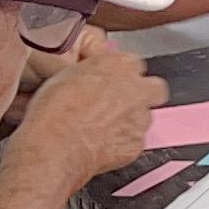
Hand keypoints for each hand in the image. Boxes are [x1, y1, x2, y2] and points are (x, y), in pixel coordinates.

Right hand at [6, 31, 161, 177]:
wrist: (56, 144)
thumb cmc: (54, 110)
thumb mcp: (67, 74)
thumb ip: (92, 72)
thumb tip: (93, 77)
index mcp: (118, 64)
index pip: (134, 63)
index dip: (124, 74)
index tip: (114, 81)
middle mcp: (136, 89)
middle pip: (154, 88)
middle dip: (143, 94)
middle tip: (123, 102)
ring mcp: (140, 118)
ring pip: (145, 117)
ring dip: (131, 120)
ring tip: (104, 127)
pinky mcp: (136, 144)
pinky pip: (134, 141)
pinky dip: (122, 143)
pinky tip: (101, 144)